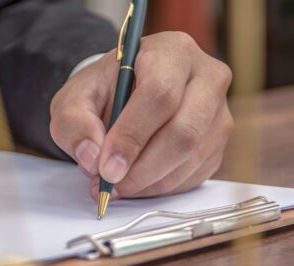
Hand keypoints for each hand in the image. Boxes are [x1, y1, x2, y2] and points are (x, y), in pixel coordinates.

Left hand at [50, 32, 232, 199]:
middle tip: (109, 184)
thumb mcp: (75, 98)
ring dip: (148, 182)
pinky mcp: (218, 144)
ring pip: (190, 159)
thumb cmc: (105, 90)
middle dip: (142, 168)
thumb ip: (74, 122)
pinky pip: (194, 175)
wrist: (127, 93)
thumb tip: (91, 156)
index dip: (132, 136)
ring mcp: (219, 112)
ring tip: (116, 184)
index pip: (160, 95)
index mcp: (171, 52)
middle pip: (184, 132)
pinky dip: (161, 187)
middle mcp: (206, 78)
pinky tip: (137, 181)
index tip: (106, 167)